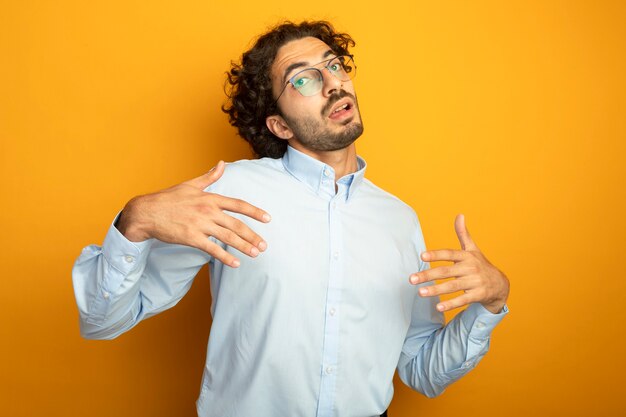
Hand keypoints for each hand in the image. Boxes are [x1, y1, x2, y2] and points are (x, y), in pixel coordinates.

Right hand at [116, 161, 270, 267]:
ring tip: (256, 254)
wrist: (146, 212)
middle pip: (237, 224)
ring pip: (228, 237)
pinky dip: (226, 257)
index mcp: (210, 197)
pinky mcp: (191, 238)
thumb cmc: (168, 198)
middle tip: (264, 245)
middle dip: (253, 235)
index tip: (268, 218)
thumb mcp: (190, 184)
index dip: (254, 211)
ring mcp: (200, 224)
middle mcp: (208, 210)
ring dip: (244, 247)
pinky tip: (236, 263)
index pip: (238, 204)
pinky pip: (213, 249)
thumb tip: (222, 163)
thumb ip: (209, 176)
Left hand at [409, 214, 509, 313]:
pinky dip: (451, 304)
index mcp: (466, 256)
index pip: (449, 254)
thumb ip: (463, 234)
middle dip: (428, 275)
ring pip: (452, 286)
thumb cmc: (481, 264)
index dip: (436, 254)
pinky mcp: (478, 295)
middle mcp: (470, 268)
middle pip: (446, 272)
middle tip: (411, 279)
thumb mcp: (473, 249)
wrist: (500, 285)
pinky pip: (463, 300)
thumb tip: (459, 215)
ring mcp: (475, 282)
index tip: (422, 256)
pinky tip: (438, 307)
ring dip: (436, 290)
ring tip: (420, 292)